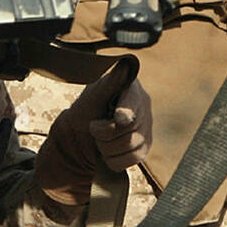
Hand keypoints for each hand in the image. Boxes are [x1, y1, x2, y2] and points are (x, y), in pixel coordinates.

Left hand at [35, 61, 150, 205]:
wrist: (79, 136)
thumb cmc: (86, 111)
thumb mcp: (93, 96)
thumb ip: (109, 83)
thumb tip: (124, 66)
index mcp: (131, 89)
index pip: (133, 101)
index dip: (126, 111)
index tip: (119, 119)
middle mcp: (144, 107)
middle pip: (129, 128)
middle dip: (104, 134)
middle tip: (94, 129)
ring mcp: (146, 128)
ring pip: (130, 145)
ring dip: (107, 148)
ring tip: (100, 140)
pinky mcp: (144, 148)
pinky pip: (133, 159)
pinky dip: (114, 160)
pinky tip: (108, 152)